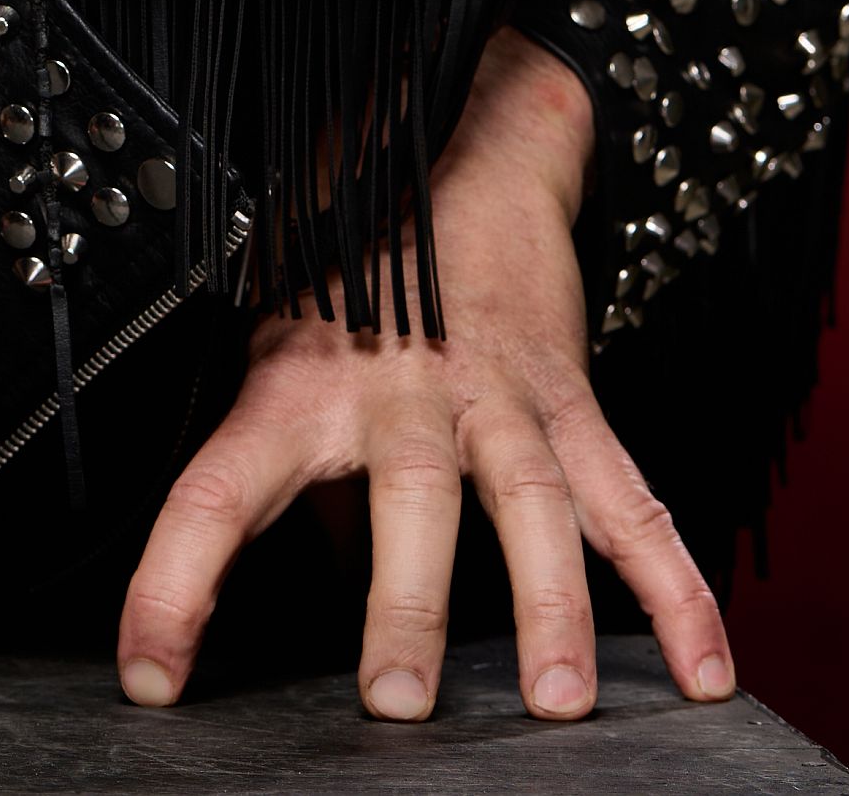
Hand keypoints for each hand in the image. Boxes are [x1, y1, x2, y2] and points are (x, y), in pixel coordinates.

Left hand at [114, 27, 729, 721]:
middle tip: (395, 701)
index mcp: (299, 385)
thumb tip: (313, 584)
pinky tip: (702, 671)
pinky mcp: (573, 404)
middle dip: (405, 607)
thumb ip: (307, 475)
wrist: (461, 147)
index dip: (172, 584)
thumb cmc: (357, 266)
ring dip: (549, 609)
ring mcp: (496, 396)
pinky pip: (633, 505)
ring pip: (531, 506)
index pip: (215, 492)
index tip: (147, 673)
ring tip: (559, 701)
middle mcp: (400, 389)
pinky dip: (678, 593)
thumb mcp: (289, 351)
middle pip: (405, 501)